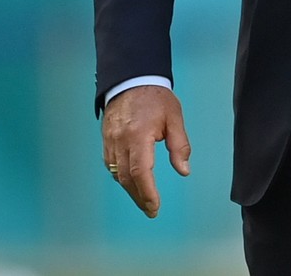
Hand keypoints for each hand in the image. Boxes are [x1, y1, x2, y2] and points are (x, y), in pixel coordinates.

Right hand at [100, 85, 190, 217]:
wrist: (131, 80)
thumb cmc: (156, 98)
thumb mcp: (175, 118)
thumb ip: (179, 146)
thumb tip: (184, 171)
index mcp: (138, 136)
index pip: (141, 172)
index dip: (147, 193)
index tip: (155, 207)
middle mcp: (120, 142)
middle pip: (127, 178)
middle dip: (140, 197)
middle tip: (151, 210)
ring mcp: (110, 142)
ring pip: (118, 174)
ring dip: (130, 190)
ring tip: (144, 200)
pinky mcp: (106, 141)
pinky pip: (111, 166)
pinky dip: (121, 177)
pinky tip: (131, 183)